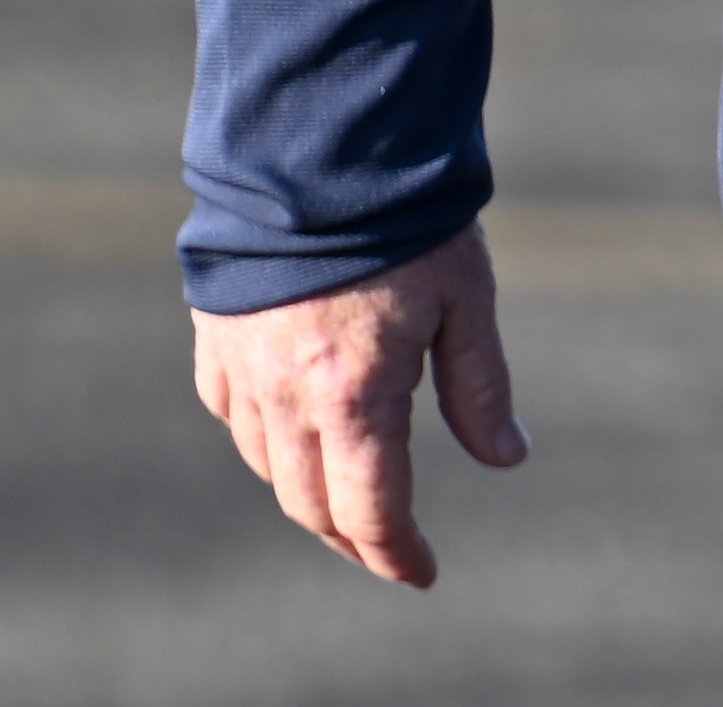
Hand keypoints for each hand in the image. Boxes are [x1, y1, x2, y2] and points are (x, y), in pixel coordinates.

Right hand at [191, 224, 519, 588]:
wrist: (319, 151)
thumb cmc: (409, 222)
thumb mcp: (465, 301)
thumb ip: (480, 386)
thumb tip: (507, 456)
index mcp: (353, 396)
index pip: (369, 509)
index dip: (395, 552)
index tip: (420, 573)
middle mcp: (286, 397)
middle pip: (310, 503)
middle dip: (351, 537)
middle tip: (388, 549)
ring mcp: (241, 370)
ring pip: (269, 465)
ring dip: (308, 493)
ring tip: (349, 497)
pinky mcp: (215, 340)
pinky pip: (235, 416)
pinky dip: (266, 441)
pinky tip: (296, 431)